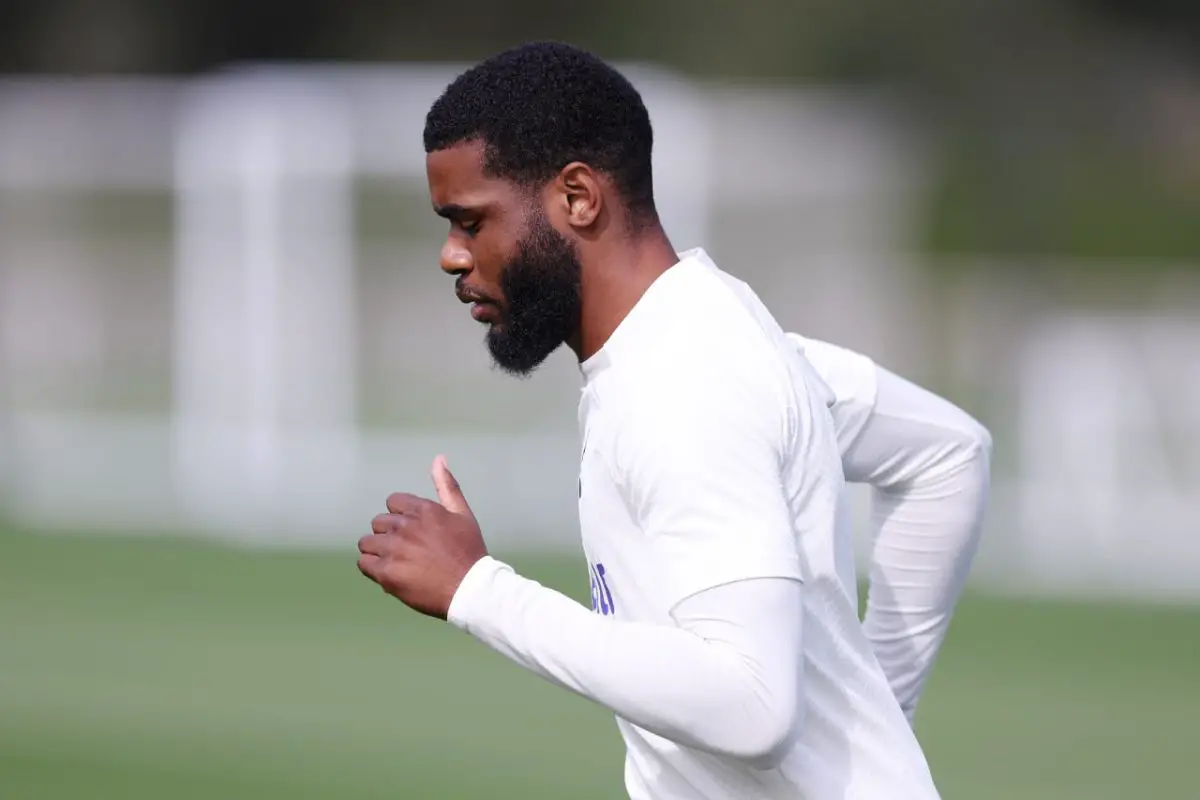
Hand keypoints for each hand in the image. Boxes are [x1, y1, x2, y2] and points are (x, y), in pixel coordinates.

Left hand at [357, 455, 487, 618]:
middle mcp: (405, 526)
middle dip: (389, 535)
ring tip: (397, 563)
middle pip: (379, 523)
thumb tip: (439, 458)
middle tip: (407, 551)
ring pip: (367, 542)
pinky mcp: (386, 572)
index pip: (393, 503)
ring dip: (378, 551)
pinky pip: (364, 563)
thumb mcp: (462, 514)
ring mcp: (394, 549)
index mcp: (423, 510)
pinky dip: (373, 567)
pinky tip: (390, 573)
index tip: (413, 532)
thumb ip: (447, 486)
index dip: (401, 517)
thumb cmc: (469, 552)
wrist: (470, 590)